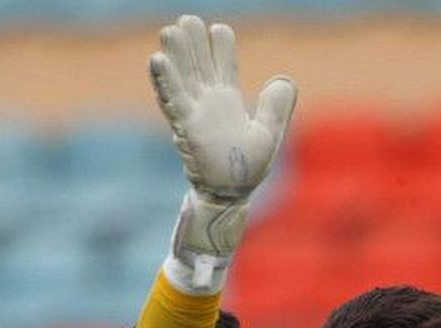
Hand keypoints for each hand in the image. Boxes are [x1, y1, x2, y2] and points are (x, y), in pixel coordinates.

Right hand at [149, 15, 296, 259]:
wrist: (232, 196)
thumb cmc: (247, 169)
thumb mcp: (269, 134)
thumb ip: (276, 107)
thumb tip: (284, 79)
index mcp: (228, 103)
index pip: (222, 67)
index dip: (221, 48)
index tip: (219, 29)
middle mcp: (208, 104)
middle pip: (198, 66)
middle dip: (193, 43)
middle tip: (188, 19)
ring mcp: (195, 114)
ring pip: (182, 78)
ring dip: (176, 55)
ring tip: (170, 29)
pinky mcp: (186, 128)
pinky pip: (173, 101)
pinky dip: (165, 81)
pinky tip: (157, 60)